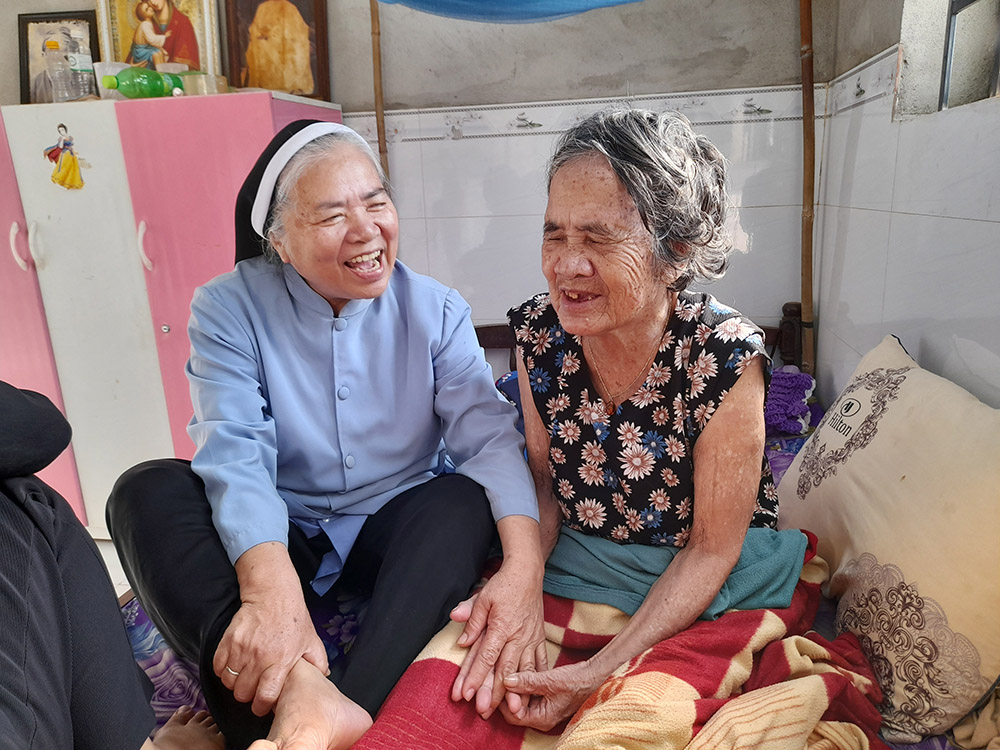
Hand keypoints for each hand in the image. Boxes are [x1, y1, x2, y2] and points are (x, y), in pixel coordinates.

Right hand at [214, 544, 328, 716]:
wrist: (273, 594)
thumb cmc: (293, 618)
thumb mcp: (311, 640)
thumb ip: (318, 662)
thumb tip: (323, 677)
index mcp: (281, 661)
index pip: (265, 696)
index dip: (261, 706)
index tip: (261, 705)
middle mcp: (259, 657)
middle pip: (243, 693)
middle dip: (247, 696)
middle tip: (252, 689)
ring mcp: (242, 649)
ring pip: (229, 682)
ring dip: (234, 683)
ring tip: (243, 676)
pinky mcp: (228, 641)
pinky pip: (218, 667)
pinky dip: (223, 670)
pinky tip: (233, 665)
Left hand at [449, 561, 545, 718]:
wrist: (527, 574)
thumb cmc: (503, 586)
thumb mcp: (484, 597)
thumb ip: (473, 619)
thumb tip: (461, 640)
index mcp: (502, 626)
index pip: (486, 656)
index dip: (475, 676)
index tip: (466, 695)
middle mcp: (518, 636)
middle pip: (504, 669)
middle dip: (494, 692)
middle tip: (483, 711)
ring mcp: (531, 640)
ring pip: (524, 671)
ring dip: (518, 692)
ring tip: (513, 713)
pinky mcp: (539, 640)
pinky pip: (540, 664)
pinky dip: (537, 681)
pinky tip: (533, 696)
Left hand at [499, 660, 604, 731]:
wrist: (596, 676)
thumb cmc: (577, 681)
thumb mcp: (550, 680)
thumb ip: (527, 681)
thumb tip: (505, 680)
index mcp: (541, 719)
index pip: (512, 715)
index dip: (502, 700)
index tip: (495, 683)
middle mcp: (541, 718)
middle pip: (514, 710)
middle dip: (505, 695)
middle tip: (496, 677)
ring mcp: (544, 709)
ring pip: (520, 701)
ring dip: (513, 689)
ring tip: (504, 672)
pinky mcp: (546, 699)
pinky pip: (528, 695)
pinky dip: (522, 686)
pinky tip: (518, 672)